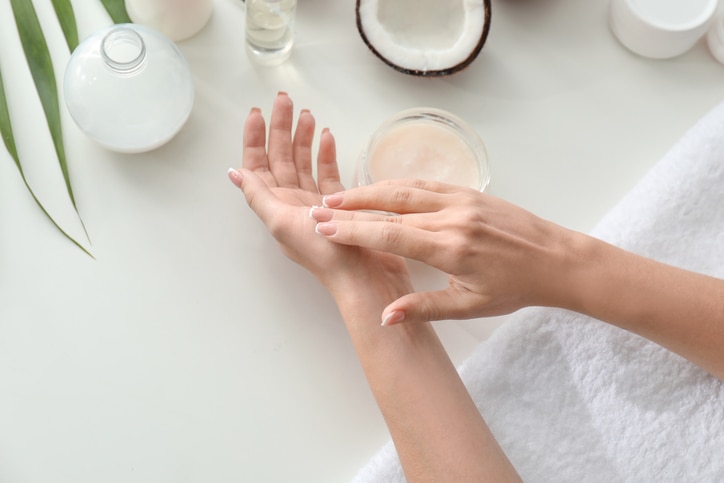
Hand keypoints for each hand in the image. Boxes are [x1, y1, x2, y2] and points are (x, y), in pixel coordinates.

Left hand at [228, 93, 410, 304]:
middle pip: (282, 158)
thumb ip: (258, 196)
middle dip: (281, 128)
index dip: (255, 138)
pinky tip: (327, 137)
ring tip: (306, 114)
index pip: (259, 165)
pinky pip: (329, 175)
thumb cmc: (323, 254)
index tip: (258, 112)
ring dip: (303, 138)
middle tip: (284, 100)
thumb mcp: (282, 223)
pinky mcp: (340, 205)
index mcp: (275, 206)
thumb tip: (234, 173)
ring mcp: (316, 204)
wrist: (364, 279)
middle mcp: (292, 203)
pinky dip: (326, 155)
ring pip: (305, 163)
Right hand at [310, 178, 579, 323]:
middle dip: (350, 207)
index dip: (353, 231)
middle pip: (390, 206)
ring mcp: (461, 200)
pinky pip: (426, 183)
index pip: (390, 235)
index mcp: (451, 248)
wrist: (557, 260)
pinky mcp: (469, 192)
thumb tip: (384, 317)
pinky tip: (379, 188)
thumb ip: (423, 308)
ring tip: (338, 196)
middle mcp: (452, 218)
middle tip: (319, 208)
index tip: (324, 229)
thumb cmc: (516, 287)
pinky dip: (397, 185)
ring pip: (405, 189)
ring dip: (369, 191)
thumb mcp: (470, 306)